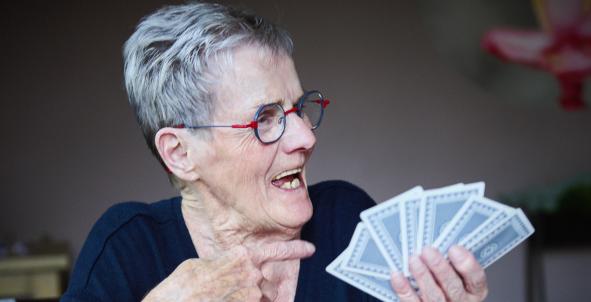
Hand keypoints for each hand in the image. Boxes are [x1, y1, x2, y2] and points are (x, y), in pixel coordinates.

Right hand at [142, 240, 314, 301]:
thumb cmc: (183, 284)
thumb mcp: (204, 263)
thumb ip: (224, 261)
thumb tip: (230, 264)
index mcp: (240, 255)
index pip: (275, 251)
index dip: (294, 250)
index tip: (310, 249)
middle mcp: (250, 273)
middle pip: (267, 282)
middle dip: (258, 289)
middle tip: (232, 289)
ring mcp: (250, 294)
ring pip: (262, 299)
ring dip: (251, 299)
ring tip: (224, 296)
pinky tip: (226, 299)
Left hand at [390, 245, 487, 301]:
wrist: (433, 299)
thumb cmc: (444, 280)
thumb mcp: (456, 272)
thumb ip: (451, 260)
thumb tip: (436, 238)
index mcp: (474, 291)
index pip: (476, 279)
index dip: (467, 264)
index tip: (454, 248)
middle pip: (453, 287)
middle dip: (440, 268)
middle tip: (427, 250)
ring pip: (434, 297)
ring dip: (423, 276)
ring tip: (413, 259)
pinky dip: (404, 289)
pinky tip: (397, 275)